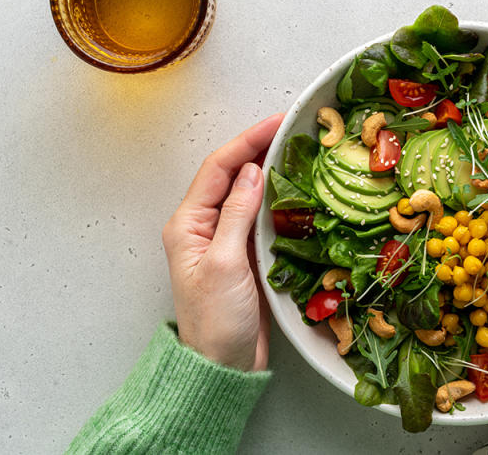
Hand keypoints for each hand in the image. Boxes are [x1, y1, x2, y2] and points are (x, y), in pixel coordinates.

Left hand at [162, 114, 284, 371]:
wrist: (222, 366)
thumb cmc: (215, 320)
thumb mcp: (224, 263)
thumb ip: (236, 215)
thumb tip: (253, 171)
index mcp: (188, 223)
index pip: (218, 169)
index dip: (248, 141)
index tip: (278, 122)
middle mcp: (203, 226)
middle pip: (233, 175)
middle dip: (260, 148)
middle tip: (293, 130)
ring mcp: (225, 240)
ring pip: (248, 194)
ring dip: (271, 171)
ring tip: (299, 152)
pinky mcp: (244, 255)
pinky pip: (260, 216)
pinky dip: (278, 199)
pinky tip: (297, 191)